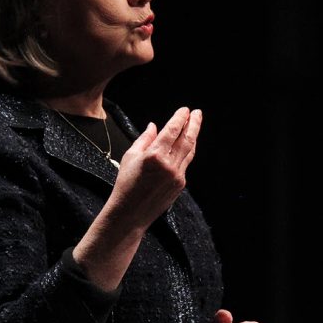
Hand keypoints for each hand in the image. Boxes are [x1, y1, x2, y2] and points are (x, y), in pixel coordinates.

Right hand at [108, 106, 201, 231]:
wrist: (130, 213)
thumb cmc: (126, 185)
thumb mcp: (130, 157)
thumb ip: (144, 139)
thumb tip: (154, 126)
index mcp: (155, 155)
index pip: (172, 130)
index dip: (180, 118)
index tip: (185, 110)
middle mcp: (169, 165)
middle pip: (187, 139)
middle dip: (193, 123)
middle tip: (197, 113)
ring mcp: (177, 176)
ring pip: (189, 151)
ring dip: (193, 136)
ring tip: (194, 125)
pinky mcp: (180, 184)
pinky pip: (185, 163)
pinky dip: (186, 152)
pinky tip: (185, 145)